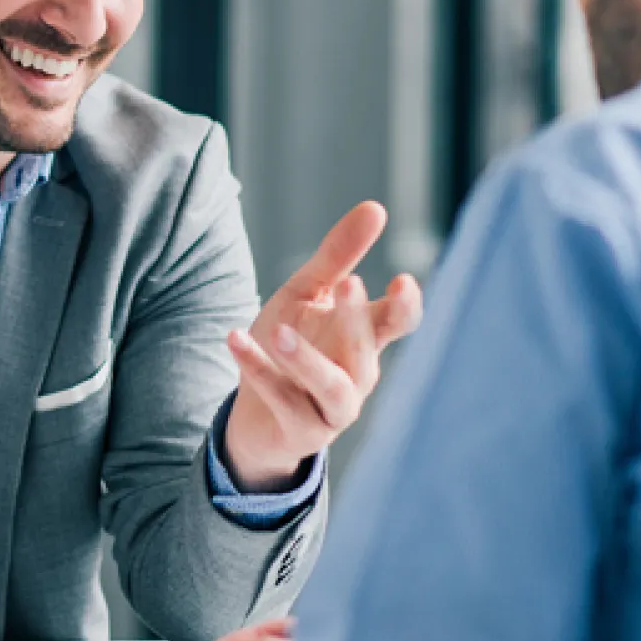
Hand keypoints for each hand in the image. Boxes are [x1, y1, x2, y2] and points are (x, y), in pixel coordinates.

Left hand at [223, 201, 422, 489]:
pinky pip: (283, 401)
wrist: (254, 411)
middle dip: (357, 318)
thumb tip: (376, 207)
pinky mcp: (303, 432)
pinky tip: (235, 339)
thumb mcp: (307, 292)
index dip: (406, 305)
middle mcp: (358, 374)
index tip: (402, 281)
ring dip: (308, 360)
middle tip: (349, 283)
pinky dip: (260, 370)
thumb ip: (338, 255)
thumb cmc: (290, 342)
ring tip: (280, 331)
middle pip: (366, 349)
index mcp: (364, 337)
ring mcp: (334, 409)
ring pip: (333, 388)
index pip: (398, 321)